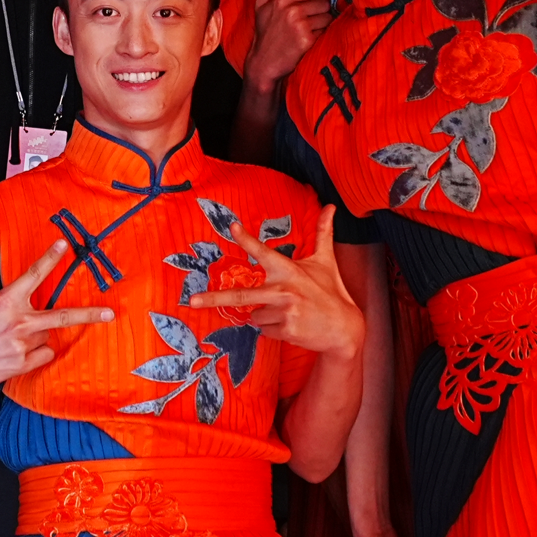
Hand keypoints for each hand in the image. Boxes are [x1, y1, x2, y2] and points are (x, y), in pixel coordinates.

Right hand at [0, 239, 111, 395]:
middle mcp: (18, 322)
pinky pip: (44, 353)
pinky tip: (17, 350)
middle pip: (62, 315)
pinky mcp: (24, 363)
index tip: (65, 245)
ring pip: (47, 334)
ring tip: (12, 335)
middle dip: (88, 314)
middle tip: (109, 313)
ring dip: (38, 332)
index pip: (33, 275)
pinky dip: (37, 351)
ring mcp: (23, 345)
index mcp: (5, 301)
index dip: (50, 258)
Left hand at [189, 208, 364, 358]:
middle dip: (214, 299)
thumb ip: (323, 233)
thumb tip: (331, 205)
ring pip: (254, 316)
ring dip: (266, 315)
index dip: (246, 239)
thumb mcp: (326, 261)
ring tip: (289, 312)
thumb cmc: (331, 291)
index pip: (263, 252)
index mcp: (289, 270)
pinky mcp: (286, 330)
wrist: (345, 329)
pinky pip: (264, 330)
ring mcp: (284, 312)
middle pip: (241, 296)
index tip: (231, 227)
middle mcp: (284, 290)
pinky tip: (292, 325)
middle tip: (191, 301)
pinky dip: (273, 329)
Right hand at [243, 0, 332, 89]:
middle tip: (308, 22)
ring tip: (308, 32)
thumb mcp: (261, 7)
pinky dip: (320, 36)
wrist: (264, 63)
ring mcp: (300, 25)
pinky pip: (325, 31)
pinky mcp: (307, 40)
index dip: (312, 0)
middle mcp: (292, 10)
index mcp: (282, 0)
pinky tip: (308, 41)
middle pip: (323, 3)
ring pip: (327, 17)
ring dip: (321, 25)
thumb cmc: (264, 34)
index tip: (306, 8)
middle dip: (319, 12)